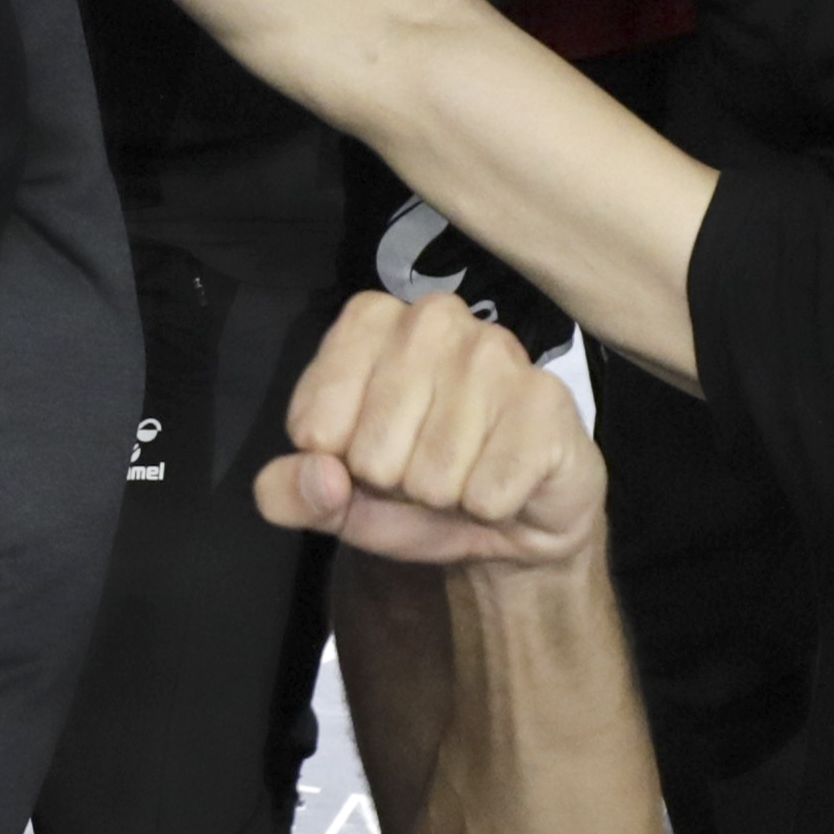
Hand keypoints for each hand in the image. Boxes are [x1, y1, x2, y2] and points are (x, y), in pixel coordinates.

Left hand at [256, 290, 605, 568]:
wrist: (511, 515)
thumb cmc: (415, 487)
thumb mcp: (333, 499)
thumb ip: (288, 492)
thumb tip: (320, 477)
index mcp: (368, 322)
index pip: (314, 426)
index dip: (341, 463)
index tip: (371, 452)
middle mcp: (431, 318)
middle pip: (373, 452)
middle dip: (396, 483)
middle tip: (426, 468)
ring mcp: (496, 351)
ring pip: (433, 476)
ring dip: (446, 496)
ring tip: (467, 472)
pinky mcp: (545, 400)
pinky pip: (487, 492)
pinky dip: (491, 506)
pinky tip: (505, 481)